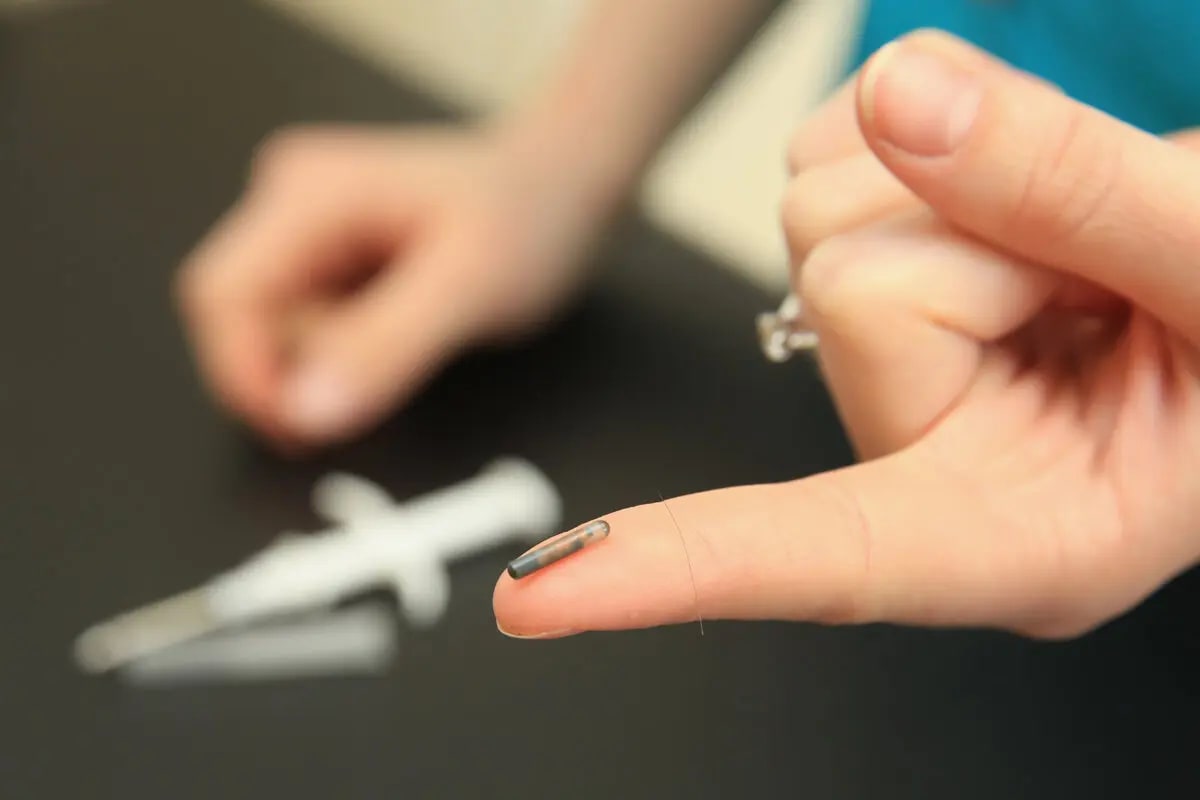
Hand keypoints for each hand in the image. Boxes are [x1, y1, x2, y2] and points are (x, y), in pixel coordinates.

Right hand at [177, 125, 607, 446]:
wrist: (559, 184)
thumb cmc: (528, 216)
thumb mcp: (470, 288)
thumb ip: (386, 348)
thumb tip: (305, 411)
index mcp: (312, 192)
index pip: (220, 293)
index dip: (244, 374)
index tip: (300, 428)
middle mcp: (292, 200)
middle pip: (241, 316)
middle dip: (293, 371)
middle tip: (376, 389)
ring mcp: (305, 226)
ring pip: (274, 330)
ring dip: (325, 364)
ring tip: (413, 338)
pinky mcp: (326, 253)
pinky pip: (306, 325)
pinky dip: (341, 353)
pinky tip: (401, 333)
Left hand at [493, 32, 1199, 639]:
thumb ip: (1085, 196)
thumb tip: (911, 111)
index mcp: (1020, 530)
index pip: (825, 555)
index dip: (683, 567)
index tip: (542, 600)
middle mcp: (927, 464)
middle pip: (843, 290)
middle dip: (990, 227)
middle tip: (1109, 257)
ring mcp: (886, 372)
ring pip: (821, 218)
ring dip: (966, 182)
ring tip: (1076, 239)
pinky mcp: (866, 279)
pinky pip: (824, 159)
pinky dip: (922, 141)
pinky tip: (1010, 200)